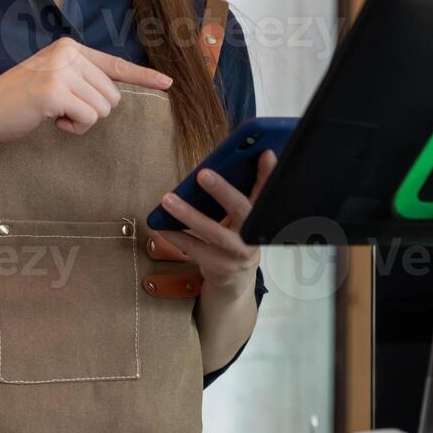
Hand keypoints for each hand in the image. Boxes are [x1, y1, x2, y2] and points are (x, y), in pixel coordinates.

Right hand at [0, 37, 172, 149]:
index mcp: (70, 48)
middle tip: (62, 109)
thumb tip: (114, 94)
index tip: (168, 83)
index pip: (116, 64)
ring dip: (82, 120)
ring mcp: (61, 70)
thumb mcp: (54, 79)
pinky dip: (74, 128)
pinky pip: (89, 119)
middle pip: (113, 94)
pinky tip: (52, 120)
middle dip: (92, 110)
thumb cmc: (22, 102)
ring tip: (54, 114)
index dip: (144, 76)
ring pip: (103, 108)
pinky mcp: (55, 91)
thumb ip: (83, 79)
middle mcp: (67, 53)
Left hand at [155, 150, 275, 295]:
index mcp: (262, 217)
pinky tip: (163, 225)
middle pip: (241, 210)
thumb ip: (239, 195)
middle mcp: (254, 235)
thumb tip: (220, 167)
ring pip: (213, 232)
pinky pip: (195, 249)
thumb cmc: (237, 237)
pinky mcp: (220, 266)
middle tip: (203, 174)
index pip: (268, 191)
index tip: (265, 153)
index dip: (269, 173)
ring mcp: (238, 253)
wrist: (237, 279)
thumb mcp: (244, 217)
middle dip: (223, 190)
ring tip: (168, 199)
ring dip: (189, 215)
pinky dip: (177, 236)